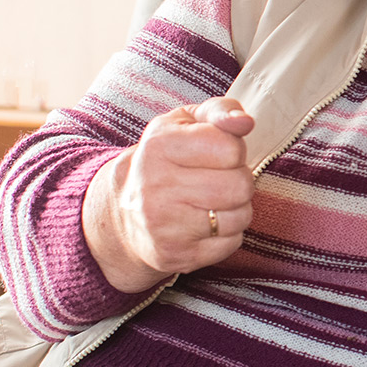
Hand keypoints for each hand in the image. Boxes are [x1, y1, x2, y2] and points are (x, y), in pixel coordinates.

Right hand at [82, 97, 256, 292]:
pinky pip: (231, 243)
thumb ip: (220, 111)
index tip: (215, 153)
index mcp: (158, 147)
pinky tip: (203, 224)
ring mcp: (163, 226)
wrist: (122, 212)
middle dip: (238, 180)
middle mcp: (155, 188)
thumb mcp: (185, 122)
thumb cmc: (166, 159)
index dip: (232, 149)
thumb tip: (244, 122)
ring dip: (236, 208)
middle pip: (240, 185)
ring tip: (211, 201)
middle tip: (216, 179)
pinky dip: (227, 234)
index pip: (231, 148)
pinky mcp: (175, 256)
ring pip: (241, 216)